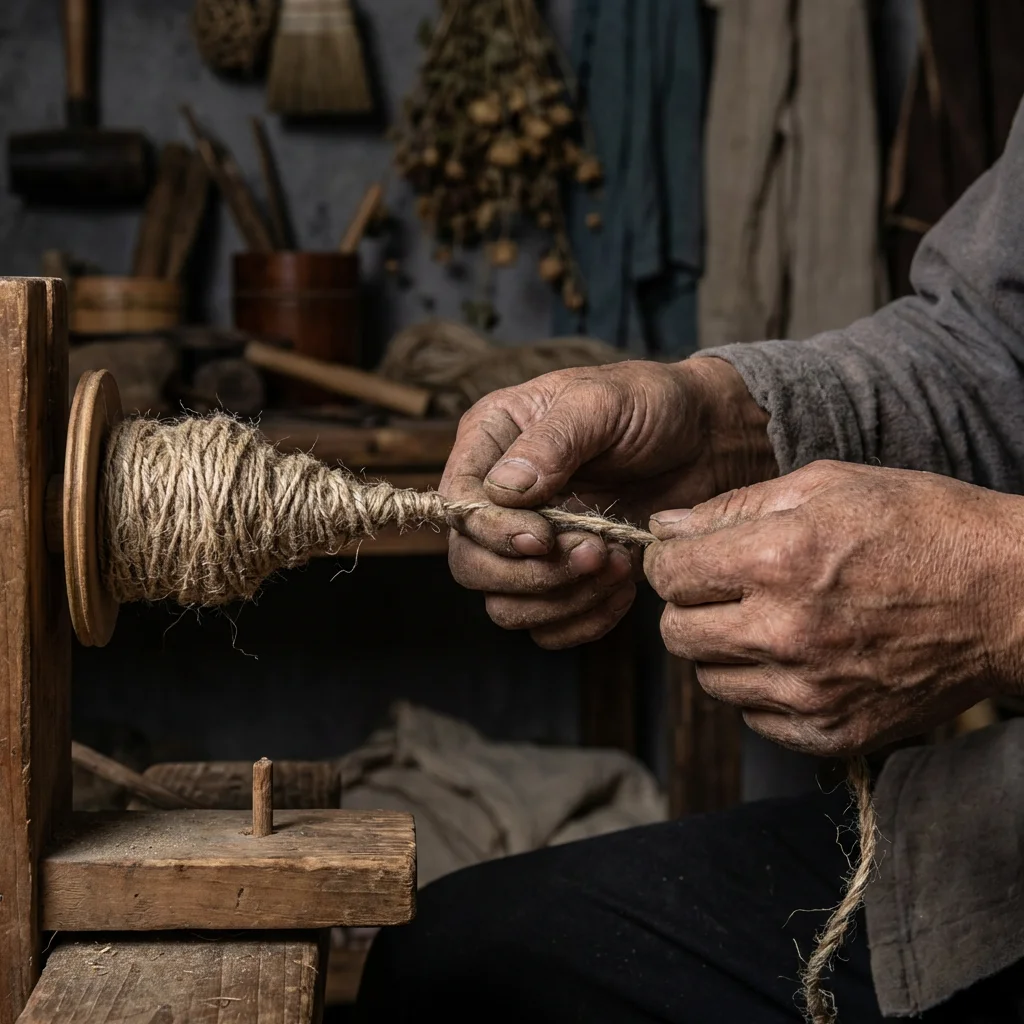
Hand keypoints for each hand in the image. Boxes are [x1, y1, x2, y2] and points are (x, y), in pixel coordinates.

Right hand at [440, 358, 775, 648]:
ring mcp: (529, 543)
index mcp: (492, 440)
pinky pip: (549, 628)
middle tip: (594, 552)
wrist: (707, 440)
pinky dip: (585, 620)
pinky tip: (624, 588)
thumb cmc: (653, 404)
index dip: (493, 532)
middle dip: (531, 574)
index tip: (544, 538)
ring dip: (563, 599)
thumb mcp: (603, 402)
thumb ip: (552, 442)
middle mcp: (499, 497)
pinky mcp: (564, 578)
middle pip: (471, 565)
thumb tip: (505, 491)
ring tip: (617, 563)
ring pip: (507, 606)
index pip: (458, 504)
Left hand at [644, 460, 1023, 755]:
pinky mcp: (831, 733)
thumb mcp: (826, 486)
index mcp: (779, 560)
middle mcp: (786, 632)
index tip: (687, 557)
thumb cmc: (920, 526)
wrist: (1009, 597)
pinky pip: (754, 717)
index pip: (668, 574)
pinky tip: (797, 658)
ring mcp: (810, 691)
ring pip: (709, 680)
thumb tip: (665, 526)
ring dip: (723, 650)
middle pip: (676, 633)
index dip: (670, 560)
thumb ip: (733, 507)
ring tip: (768, 621)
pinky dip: (761, 689)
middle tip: (725, 589)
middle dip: (688, 606)